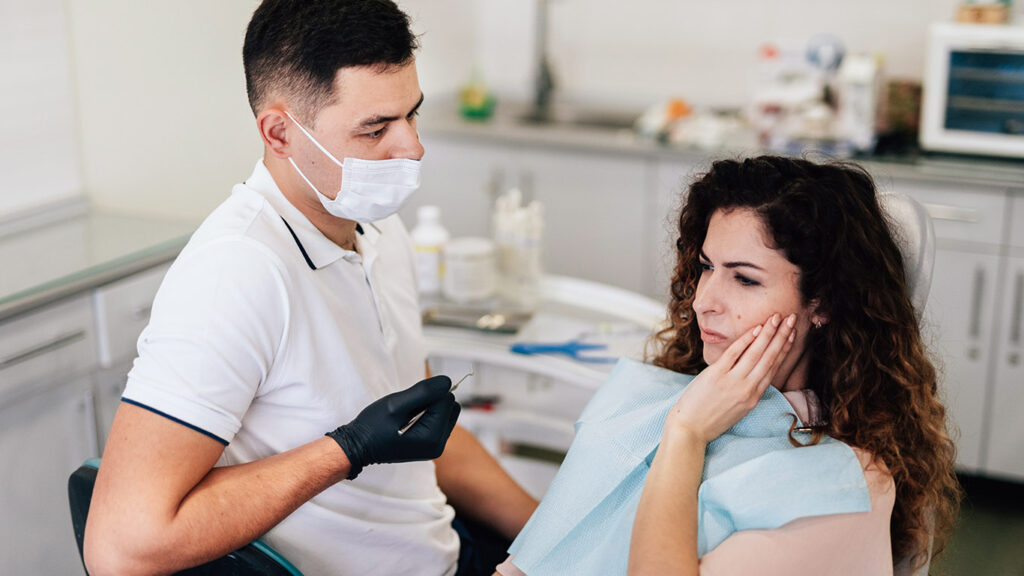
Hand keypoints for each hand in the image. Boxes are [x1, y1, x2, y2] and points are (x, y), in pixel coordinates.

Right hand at [327, 375, 460, 478]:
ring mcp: (436, 446)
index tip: (408, 402)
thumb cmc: (373, 427)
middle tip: (407, 409)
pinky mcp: (431, 444)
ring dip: (430, 407)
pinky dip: (427, 414)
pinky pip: (439, 419)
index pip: (447, 399)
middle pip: (450, 405)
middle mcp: (439, 445)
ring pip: (446, 411)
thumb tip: (448, 381)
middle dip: (432, 400)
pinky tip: (409, 420)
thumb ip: (424, 392)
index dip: (428, 393)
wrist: (359, 446)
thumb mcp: (396, 404)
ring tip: (407, 415)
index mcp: (433, 437)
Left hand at [666, 313, 795, 444]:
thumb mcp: (738, 408)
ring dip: (768, 333)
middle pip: (770, 357)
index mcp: (754, 397)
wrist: (690, 429)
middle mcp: (748, 389)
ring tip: (777, 317)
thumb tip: (753, 370)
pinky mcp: (716, 375)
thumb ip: (747, 389)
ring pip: (756, 353)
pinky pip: (734, 353)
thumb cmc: (711, 419)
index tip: (792, 334)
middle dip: (782, 336)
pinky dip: (746, 340)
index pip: (774, 367)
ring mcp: (733, 381)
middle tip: (792, 318)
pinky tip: (755, 328)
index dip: (784, 349)